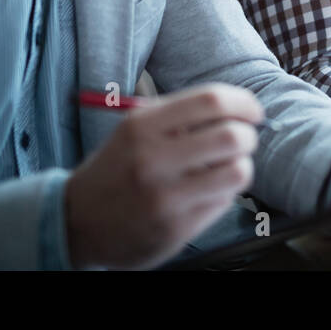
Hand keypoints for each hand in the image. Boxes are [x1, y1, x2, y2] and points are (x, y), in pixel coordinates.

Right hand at [64, 83, 261, 269]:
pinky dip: (225, 192)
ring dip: (242, 165)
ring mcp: (164, 197)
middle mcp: (151, 160)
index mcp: (142, 126)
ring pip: (237, 171)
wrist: (77, 221)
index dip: (244, 103)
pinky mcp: (175, 228)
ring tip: (228, 166)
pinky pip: (224, 201)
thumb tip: (239, 107)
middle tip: (244, 139)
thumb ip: (181, 115)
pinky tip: (208, 191)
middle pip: (231, 136)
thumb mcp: (135, 130)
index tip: (253, 111)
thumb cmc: (118, 168)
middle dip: (249, 135)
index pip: (212, 101)